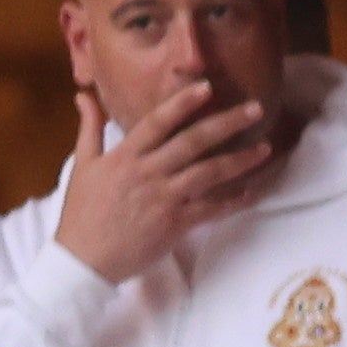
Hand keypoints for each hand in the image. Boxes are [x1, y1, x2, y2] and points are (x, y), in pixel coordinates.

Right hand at [51, 75, 275, 283]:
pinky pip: (210, 210)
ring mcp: (164, 199)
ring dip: (240, 160)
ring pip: (208, 174)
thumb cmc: (82, 212)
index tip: (207, 86)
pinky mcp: (175, 225)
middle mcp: (148, 172)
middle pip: (193, 142)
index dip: (183, 102)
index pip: (158, 121)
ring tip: (265, 148)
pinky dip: (232, 202)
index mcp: (125, 156)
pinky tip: (252, 192)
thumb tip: (84, 95)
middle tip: (255, 108)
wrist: (83, 259)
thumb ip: (90, 127)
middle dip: (226, 123)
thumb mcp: (81, 164)